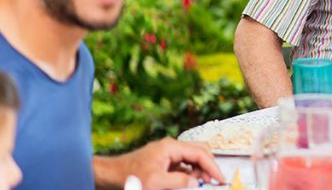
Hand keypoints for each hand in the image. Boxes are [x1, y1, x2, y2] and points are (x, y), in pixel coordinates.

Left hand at [105, 138, 224, 189]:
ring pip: (192, 158)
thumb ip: (179, 182)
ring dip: (199, 170)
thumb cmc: (129, 177)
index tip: (221, 179)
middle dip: (208, 166)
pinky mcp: (163, 161)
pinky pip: (183, 164)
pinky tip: (188, 183)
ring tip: (200, 184)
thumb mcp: (156, 183)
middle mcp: (171, 146)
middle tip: (213, 181)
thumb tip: (196, 182)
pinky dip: (189, 173)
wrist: (110, 175)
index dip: (213, 167)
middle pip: (199, 151)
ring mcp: (167, 153)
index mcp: (171, 147)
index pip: (200, 153)